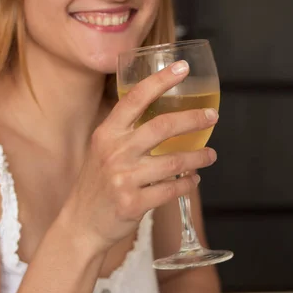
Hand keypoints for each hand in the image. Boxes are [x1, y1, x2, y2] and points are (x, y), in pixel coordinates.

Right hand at [63, 61, 217, 250]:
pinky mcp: (133, 204)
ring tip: (209, 155)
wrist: (81, 223)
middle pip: (162, 127)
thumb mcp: (101, 151)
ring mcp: (123, 179)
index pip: (135, 98)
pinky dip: (188, 184)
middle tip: (212, 116)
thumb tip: (161, 116)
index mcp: (106, 134)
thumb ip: (125, 134)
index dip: (160, 81)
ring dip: (198, 157)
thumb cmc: (96, 185)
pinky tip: (193, 180)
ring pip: (173, 163)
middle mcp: (114, 153)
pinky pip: (171, 190)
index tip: (182, 69)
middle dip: (193, 118)